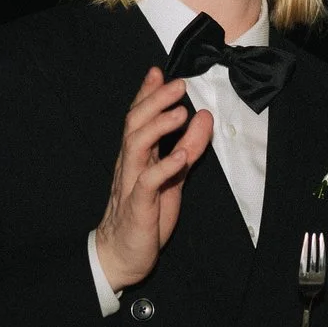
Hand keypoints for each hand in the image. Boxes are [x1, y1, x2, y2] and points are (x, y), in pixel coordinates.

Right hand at [94, 66, 213, 289]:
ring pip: (136, 145)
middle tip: (178, 84)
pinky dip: (165, 167)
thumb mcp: (175, 176)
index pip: (138, 118)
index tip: (159, 72)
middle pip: (136, 124)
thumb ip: (189, 146)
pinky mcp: (139, 205)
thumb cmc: (146, 214)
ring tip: (180, 113)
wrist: (123, 254)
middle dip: (155, 101)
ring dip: (159, 127)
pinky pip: (149, 182)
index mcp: (137, 156)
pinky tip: (181, 156)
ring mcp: (133, 183)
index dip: (147, 94)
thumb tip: (204, 117)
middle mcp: (131, 164)